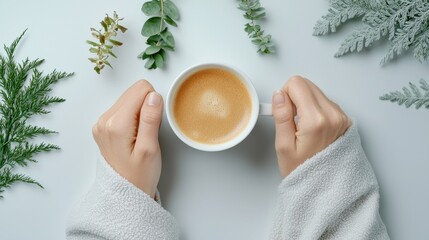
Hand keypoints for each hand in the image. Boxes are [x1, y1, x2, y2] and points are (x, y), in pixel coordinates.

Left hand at [92, 80, 162, 197]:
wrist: (124, 193)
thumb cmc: (139, 175)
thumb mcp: (150, 149)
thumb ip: (150, 119)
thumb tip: (153, 95)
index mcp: (116, 123)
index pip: (141, 89)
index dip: (154, 104)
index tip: (153, 124)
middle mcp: (104, 119)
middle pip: (133, 92)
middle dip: (146, 107)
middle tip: (148, 132)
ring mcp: (102, 122)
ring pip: (129, 99)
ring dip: (140, 113)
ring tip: (141, 135)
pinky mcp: (104, 126)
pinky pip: (123, 109)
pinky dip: (133, 117)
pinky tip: (135, 135)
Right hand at [272, 76, 350, 176]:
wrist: (326, 187)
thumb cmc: (303, 171)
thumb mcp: (284, 146)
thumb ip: (281, 116)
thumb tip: (279, 95)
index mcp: (316, 120)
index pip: (297, 84)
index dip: (284, 95)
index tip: (284, 112)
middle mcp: (333, 115)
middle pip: (307, 84)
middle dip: (295, 97)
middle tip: (292, 121)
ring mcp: (341, 117)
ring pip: (316, 92)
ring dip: (305, 104)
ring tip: (302, 127)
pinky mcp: (345, 119)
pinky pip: (325, 102)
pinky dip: (315, 110)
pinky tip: (312, 128)